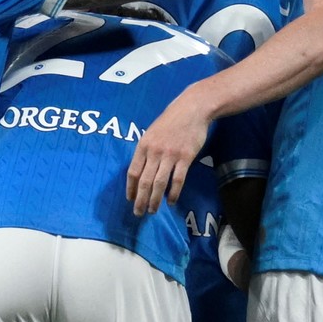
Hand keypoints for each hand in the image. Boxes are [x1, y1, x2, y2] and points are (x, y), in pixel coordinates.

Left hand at [126, 89, 211, 215]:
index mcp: (144, 145)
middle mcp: (155, 151)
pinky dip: (174, 192)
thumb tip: (141, 170)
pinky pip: (178, 180)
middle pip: (145, 181)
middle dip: (141, 199)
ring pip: (160, 183)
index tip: (130, 199)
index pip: (133, 172)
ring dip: (155, 200)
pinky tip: (171, 201)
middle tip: (139, 213)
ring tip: (153, 210)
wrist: (192, 109)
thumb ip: (146, 150)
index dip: (131, 188)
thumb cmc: (171, 120)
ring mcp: (170, 155)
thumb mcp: (152, 132)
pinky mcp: (186, 157)